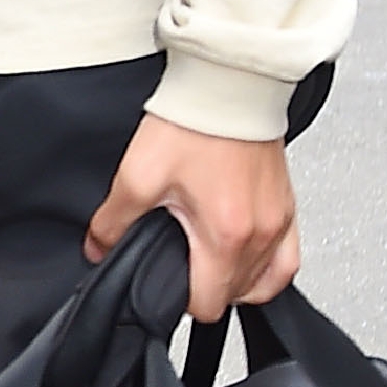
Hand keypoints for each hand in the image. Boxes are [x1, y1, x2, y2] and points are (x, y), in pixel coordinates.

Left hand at [84, 114, 299, 321]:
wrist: (226, 82)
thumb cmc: (192, 122)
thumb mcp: (138, 174)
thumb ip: (114, 221)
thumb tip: (98, 249)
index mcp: (225, 235)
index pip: (208, 305)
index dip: (179, 298)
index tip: (164, 275)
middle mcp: (260, 234)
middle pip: (236, 297)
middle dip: (206, 286)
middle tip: (180, 257)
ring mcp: (279, 221)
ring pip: (265, 283)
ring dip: (236, 280)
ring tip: (209, 258)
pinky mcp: (288, 204)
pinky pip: (288, 260)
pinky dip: (268, 269)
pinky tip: (246, 258)